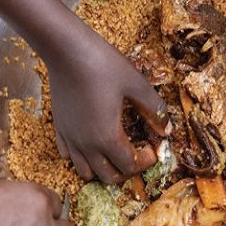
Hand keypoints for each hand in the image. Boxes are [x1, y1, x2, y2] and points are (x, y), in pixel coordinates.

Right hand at [46, 27, 170, 183]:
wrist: (66, 49)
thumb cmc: (103, 64)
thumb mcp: (137, 84)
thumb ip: (154, 109)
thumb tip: (167, 129)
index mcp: (107, 137)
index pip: (130, 166)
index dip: (146, 161)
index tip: (153, 147)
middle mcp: (86, 144)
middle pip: (108, 177)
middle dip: (127, 171)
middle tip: (137, 152)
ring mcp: (69, 138)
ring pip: (85, 172)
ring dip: (103, 169)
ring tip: (116, 151)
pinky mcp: (59, 128)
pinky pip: (68, 155)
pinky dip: (82, 158)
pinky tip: (92, 142)